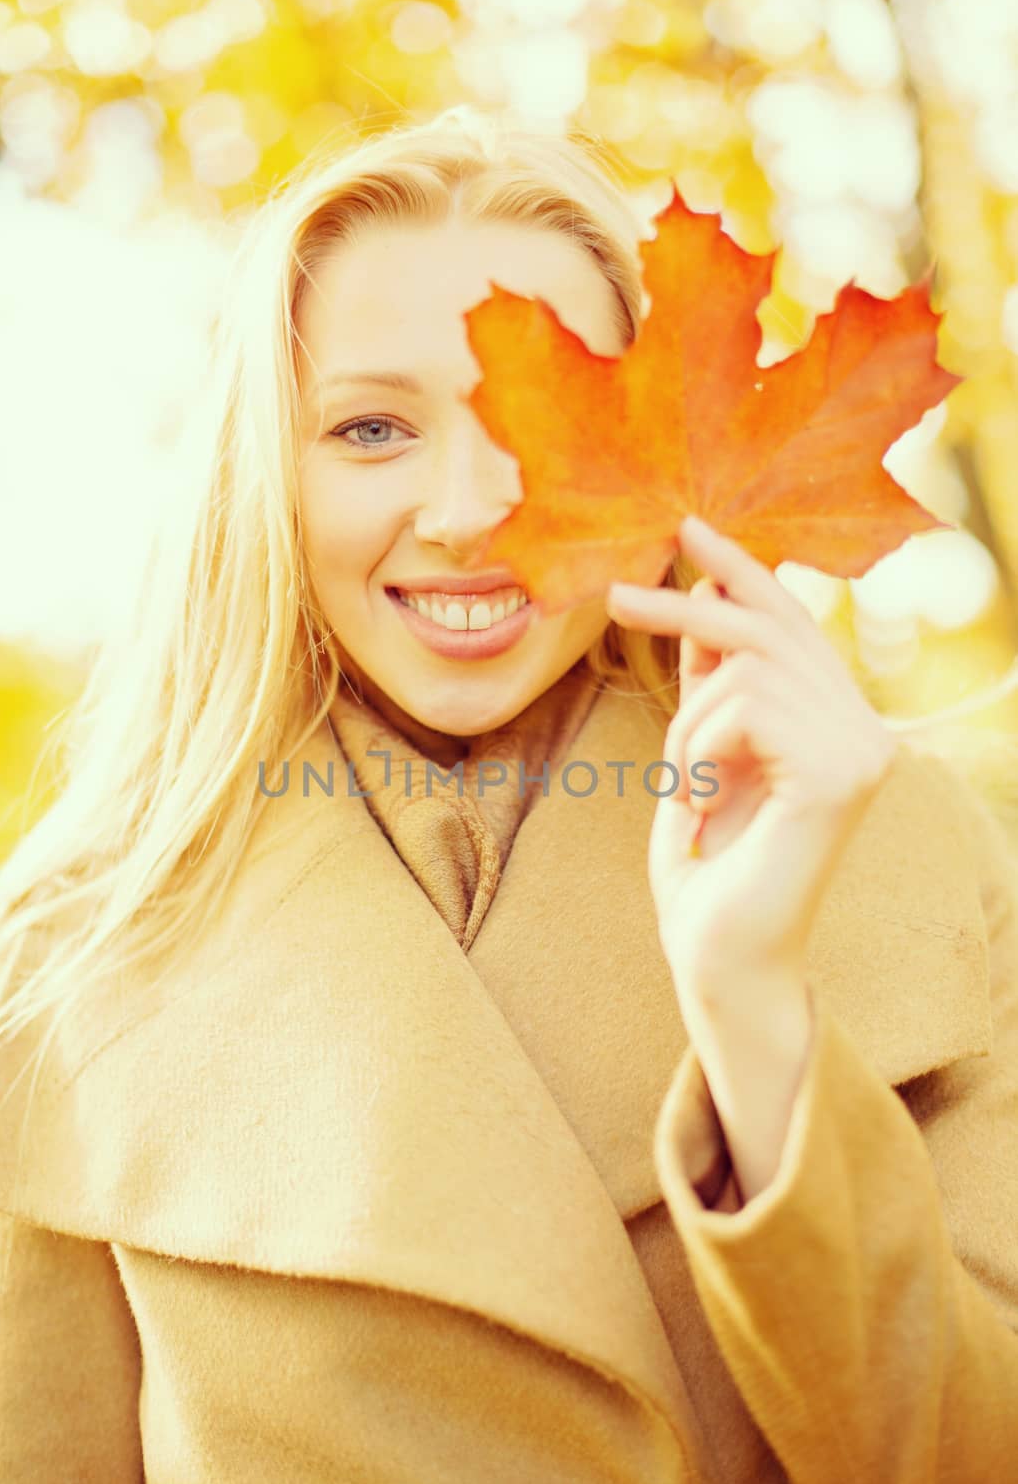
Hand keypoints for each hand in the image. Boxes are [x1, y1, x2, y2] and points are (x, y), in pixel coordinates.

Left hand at [606, 515, 898, 1000]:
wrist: (715, 955)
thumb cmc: (703, 866)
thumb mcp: (697, 752)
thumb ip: (712, 684)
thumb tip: (702, 602)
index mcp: (838, 723)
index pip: (793, 625)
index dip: (742, 573)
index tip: (689, 528)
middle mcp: (867, 732)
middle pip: (770, 630)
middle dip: (687, 606)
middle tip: (616, 593)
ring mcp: (863, 752)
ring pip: (746, 668)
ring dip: (686, 722)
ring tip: (682, 786)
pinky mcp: (840, 775)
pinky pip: (741, 708)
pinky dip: (696, 750)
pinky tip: (699, 805)